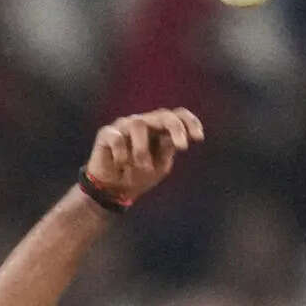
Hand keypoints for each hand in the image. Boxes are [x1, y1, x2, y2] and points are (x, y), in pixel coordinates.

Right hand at [84, 108, 203, 206]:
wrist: (111, 191)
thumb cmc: (137, 176)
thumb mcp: (159, 167)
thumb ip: (166, 151)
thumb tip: (173, 139)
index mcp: (159, 129)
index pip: (178, 116)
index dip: (190, 123)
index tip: (199, 138)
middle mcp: (144, 123)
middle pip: (163, 114)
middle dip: (175, 128)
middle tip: (182, 147)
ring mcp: (124, 126)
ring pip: (138, 125)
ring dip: (143, 150)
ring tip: (142, 167)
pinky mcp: (107, 133)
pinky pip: (117, 139)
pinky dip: (122, 155)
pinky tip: (121, 166)